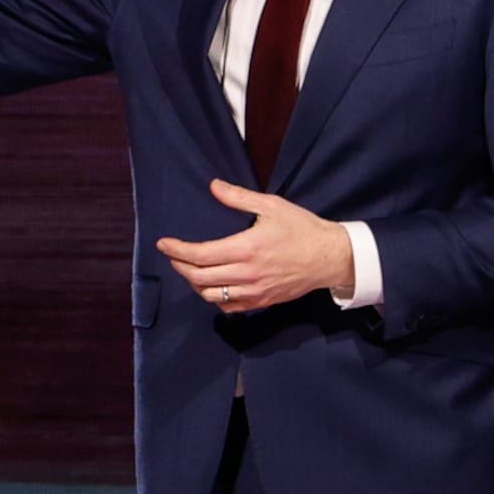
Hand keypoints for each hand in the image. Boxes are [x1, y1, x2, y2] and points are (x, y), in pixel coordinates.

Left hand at [156, 180, 355, 314]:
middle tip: (173, 256)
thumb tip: (214, 186)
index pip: (200, 255)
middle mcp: (248, 274)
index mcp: (247, 248)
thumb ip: (239, 197)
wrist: (330, 257)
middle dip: (180, 267)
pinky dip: (215, 298)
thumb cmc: (303, 229)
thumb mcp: (272, 205)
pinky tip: (213, 286)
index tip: (164, 244)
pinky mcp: (262, 302)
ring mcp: (255, 291)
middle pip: (199, 278)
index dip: (177, 251)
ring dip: (195, 283)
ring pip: (211, 295)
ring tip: (190, 269)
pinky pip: (229, 307)